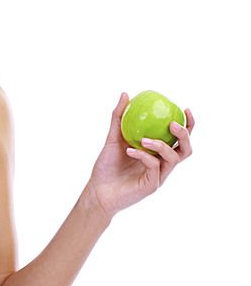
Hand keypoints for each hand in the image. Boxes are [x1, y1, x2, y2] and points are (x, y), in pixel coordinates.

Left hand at [86, 93, 194, 219]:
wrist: (97, 191)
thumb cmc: (106, 166)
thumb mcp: (112, 138)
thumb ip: (119, 117)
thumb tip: (126, 94)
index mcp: (159, 153)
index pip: (180, 138)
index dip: (189, 124)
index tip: (185, 109)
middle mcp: (162, 164)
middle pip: (186, 149)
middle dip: (184, 135)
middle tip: (171, 124)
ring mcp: (158, 176)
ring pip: (173, 158)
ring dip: (161, 145)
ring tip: (144, 139)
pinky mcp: (151, 186)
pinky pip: (154, 167)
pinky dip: (144, 156)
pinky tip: (129, 150)